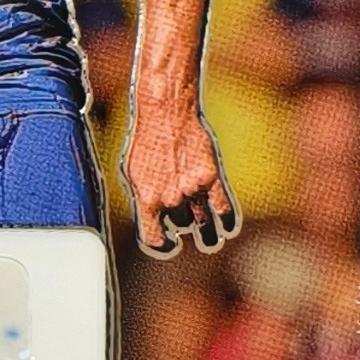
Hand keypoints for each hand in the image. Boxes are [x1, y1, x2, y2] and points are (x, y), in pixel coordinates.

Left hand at [124, 105, 238, 257]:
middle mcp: (170, 199)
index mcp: (147, 200)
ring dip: (206, 232)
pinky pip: (224, 212)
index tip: (170, 243)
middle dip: (182, 224)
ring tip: (210, 238)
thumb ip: (144, 198)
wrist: (165, 113)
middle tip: (187, 224)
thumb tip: (151, 219)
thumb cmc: (146, 140)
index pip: (156, 241)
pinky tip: (226, 227)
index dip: (164, 245)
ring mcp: (193, 190)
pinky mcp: (212, 179)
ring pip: (203, 225)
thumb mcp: (133, 173)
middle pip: (181, 226)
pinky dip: (226, 223)